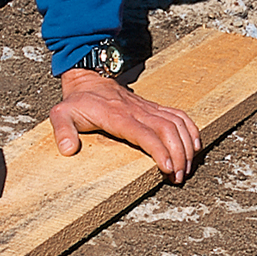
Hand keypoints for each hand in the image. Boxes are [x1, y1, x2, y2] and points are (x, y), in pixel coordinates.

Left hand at [51, 69, 201, 182]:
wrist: (89, 78)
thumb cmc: (77, 101)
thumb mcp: (61, 114)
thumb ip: (62, 131)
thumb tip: (67, 150)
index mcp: (117, 116)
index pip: (144, 134)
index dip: (159, 150)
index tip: (169, 168)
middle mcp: (137, 111)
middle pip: (167, 130)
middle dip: (179, 154)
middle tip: (179, 177)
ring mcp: (147, 108)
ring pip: (176, 124)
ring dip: (187, 146)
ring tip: (187, 169)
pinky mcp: (153, 108)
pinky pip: (178, 116)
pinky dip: (191, 130)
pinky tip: (195, 147)